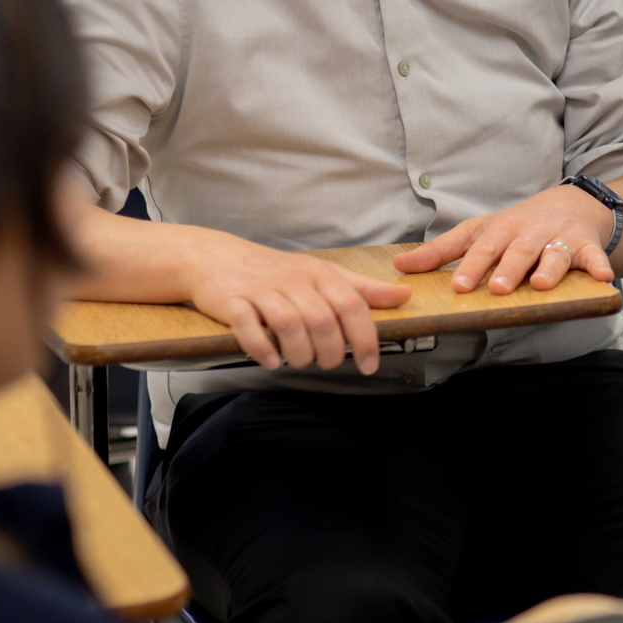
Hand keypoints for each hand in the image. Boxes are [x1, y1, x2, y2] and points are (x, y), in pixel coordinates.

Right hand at [187, 234, 411, 373]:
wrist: (217, 257)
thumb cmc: (277, 271)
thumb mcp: (324, 274)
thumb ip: (363, 289)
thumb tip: (404, 296)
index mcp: (320, 274)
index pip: (351, 305)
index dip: (365, 337)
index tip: (369, 365)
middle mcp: (294, 280)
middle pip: (322, 320)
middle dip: (330, 351)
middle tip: (327, 364)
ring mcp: (262, 290)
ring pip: (289, 324)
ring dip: (299, 353)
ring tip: (300, 362)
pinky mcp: (231, 301)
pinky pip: (247, 325)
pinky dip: (261, 347)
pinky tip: (270, 361)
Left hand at [393, 185, 615, 294]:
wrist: (571, 206)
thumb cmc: (517, 227)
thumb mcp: (478, 232)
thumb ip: (441, 252)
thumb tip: (399, 265)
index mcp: (501, 229)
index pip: (482, 247)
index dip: (471, 266)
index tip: (459, 286)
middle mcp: (529, 231)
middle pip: (518, 249)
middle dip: (508, 268)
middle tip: (497, 288)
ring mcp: (559, 236)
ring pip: (554, 252)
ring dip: (550, 266)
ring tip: (542, 284)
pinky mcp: (587, 244)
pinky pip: (594, 255)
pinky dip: (599, 265)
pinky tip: (603, 278)